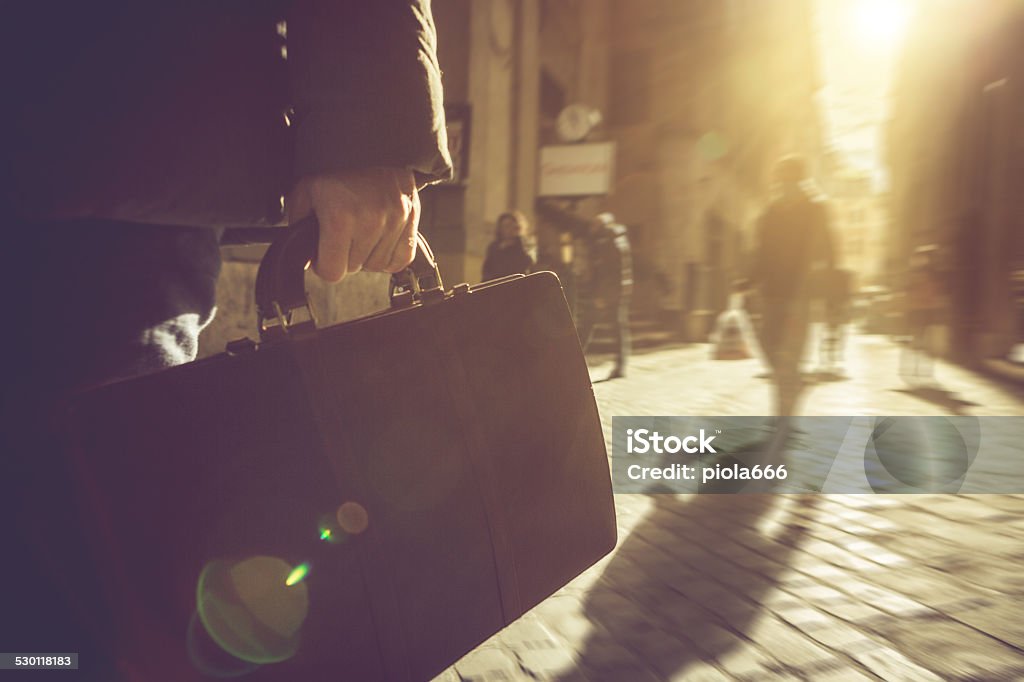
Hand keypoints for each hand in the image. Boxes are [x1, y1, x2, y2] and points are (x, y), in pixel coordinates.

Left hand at [286, 167, 419, 281]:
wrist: (374, 149)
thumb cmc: (338, 175)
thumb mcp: (307, 192)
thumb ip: (297, 224)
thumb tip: (304, 256)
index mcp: (340, 218)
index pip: (332, 272)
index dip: (323, 264)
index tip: (323, 252)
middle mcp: (370, 223)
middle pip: (354, 268)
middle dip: (345, 256)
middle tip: (343, 234)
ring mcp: (395, 223)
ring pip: (376, 266)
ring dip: (366, 255)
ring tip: (361, 232)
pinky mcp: (411, 222)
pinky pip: (400, 260)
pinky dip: (389, 256)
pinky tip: (379, 240)